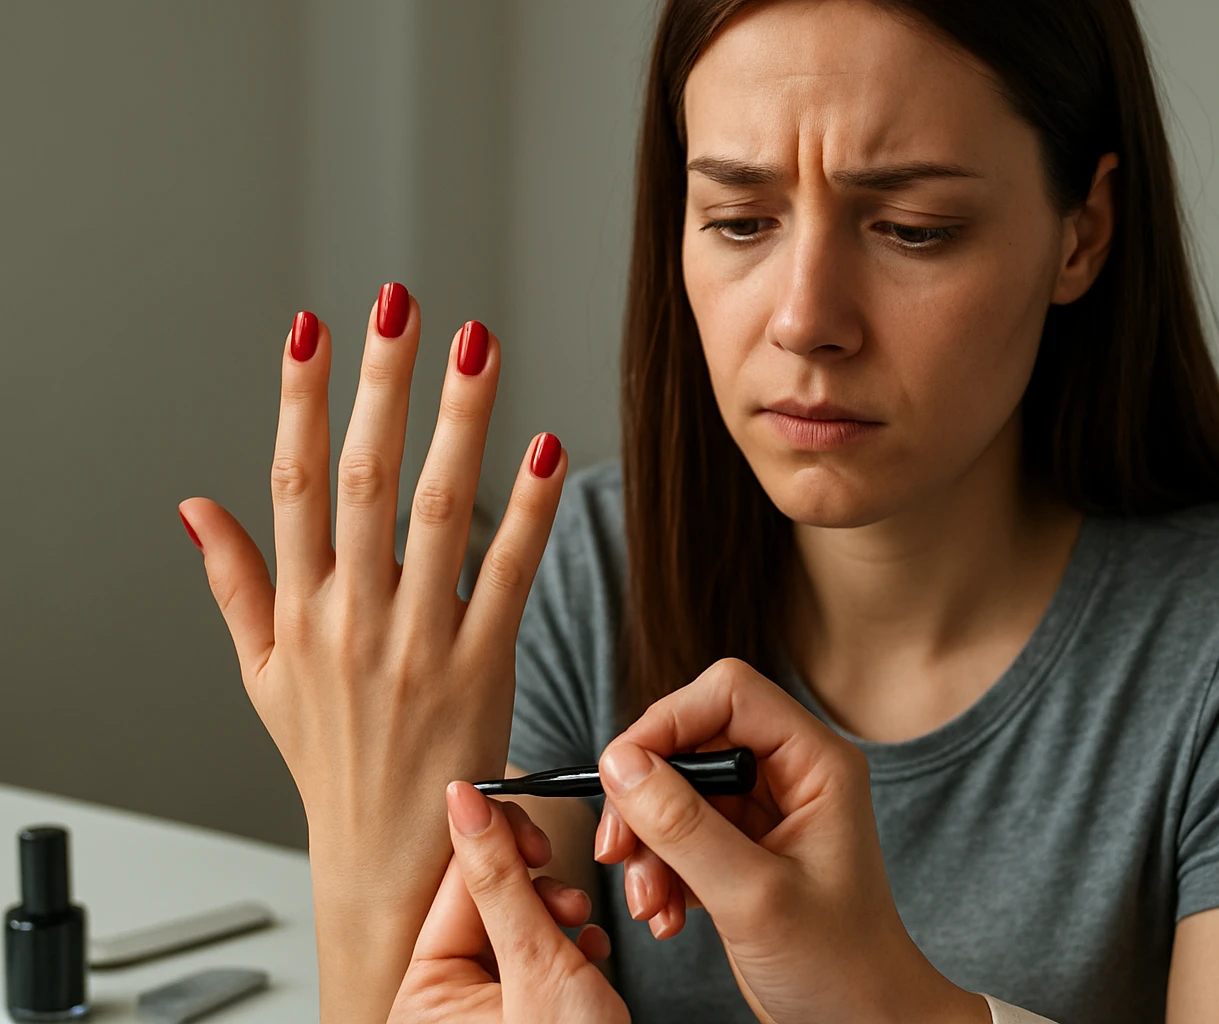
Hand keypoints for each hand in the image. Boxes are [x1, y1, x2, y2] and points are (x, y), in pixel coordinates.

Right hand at [177, 288, 566, 1020]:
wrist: (389, 851)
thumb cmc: (331, 759)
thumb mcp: (262, 675)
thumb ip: (233, 584)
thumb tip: (193, 506)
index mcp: (297, 610)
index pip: (291, 482)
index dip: (299, 398)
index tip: (313, 326)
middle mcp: (351, 617)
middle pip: (363, 478)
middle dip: (382, 383)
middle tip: (402, 304)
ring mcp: (416, 641)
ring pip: (437, 511)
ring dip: (459, 423)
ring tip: (477, 346)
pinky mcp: (481, 665)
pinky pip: (508, 574)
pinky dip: (526, 510)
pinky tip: (544, 448)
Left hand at [389, 784, 626, 1023]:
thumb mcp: (536, 963)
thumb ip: (502, 880)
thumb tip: (465, 801)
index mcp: (425, 1000)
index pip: (456, 889)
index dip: (501, 853)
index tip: (537, 838)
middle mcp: (448, 1005)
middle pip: (488, 904)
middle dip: (537, 891)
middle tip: (566, 898)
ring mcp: (489, 1009)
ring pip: (518, 924)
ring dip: (559, 913)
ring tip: (582, 925)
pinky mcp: (529, 1011)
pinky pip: (538, 956)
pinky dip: (570, 945)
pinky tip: (589, 950)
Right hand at [593, 659, 989, 1023]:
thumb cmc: (839, 965)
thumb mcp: (753, 897)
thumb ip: (683, 827)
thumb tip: (620, 764)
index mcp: (817, 762)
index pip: (729, 694)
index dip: (666, 722)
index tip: (619, 774)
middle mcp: (792, 773)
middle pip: (692, 739)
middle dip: (646, 797)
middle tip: (619, 851)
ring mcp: (766, 811)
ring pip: (677, 790)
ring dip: (649, 845)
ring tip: (650, 906)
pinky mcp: (743, 848)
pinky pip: (681, 832)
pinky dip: (662, 871)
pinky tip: (667, 916)